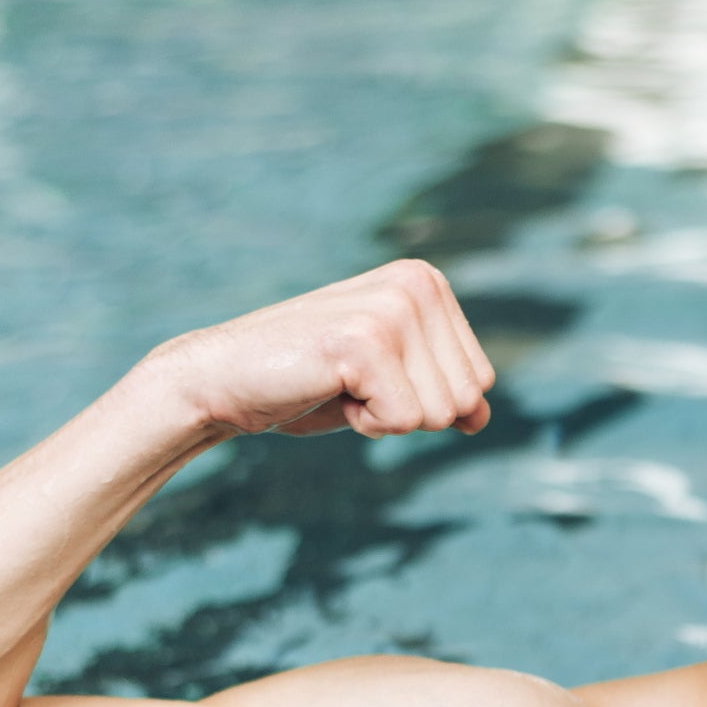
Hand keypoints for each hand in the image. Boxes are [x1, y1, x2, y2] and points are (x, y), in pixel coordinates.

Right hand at [136, 260, 495, 441]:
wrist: (225, 380)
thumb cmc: (308, 383)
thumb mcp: (388, 385)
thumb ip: (441, 393)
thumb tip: (481, 418)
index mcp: (428, 282)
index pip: (481, 380)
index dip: (426, 399)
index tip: (373, 378)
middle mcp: (417, 284)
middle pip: (468, 398)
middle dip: (411, 411)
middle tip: (354, 384)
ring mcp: (393, 309)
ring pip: (440, 414)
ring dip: (386, 417)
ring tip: (340, 384)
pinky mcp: (365, 342)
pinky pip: (404, 420)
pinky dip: (365, 423)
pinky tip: (328, 388)